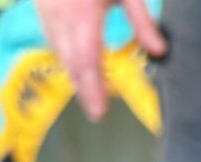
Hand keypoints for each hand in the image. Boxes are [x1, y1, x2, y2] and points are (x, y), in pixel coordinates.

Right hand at [35, 0, 166, 121]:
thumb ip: (141, 20)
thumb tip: (159, 51)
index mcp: (82, 14)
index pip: (86, 62)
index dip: (92, 91)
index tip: (99, 112)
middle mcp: (59, 17)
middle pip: (71, 64)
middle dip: (84, 88)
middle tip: (99, 108)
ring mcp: (46, 13)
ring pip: (59, 54)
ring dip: (74, 73)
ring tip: (92, 91)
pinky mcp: (41, 9)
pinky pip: (52, 40)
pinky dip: (65, 55)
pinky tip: (78, 64)